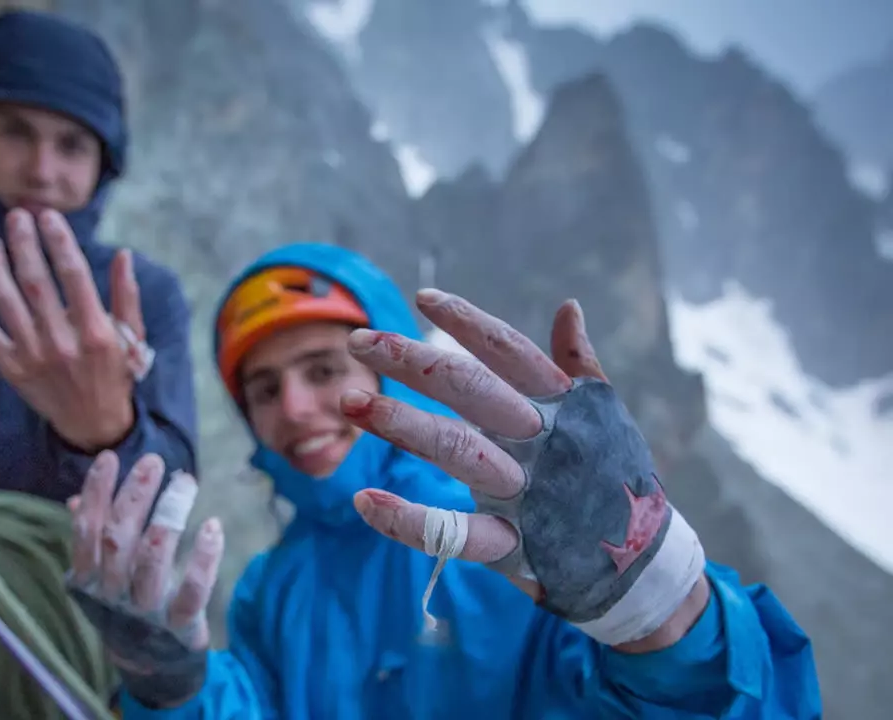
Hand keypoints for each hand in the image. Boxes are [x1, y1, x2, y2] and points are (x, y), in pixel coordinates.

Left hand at [0, 207, 145, 451]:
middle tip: (14, 216)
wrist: (93, 425)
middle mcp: (63, 342)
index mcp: (96, 330)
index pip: (74, 274)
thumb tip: (123, 254)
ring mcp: (34, 357)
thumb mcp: (130, 335)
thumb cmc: (115, 373)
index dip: (59, 241)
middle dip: (24, 245)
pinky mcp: (12, 371)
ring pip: (7, 303)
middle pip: (36, 283)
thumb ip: (126, 295)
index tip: (48, 215)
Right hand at [66, 452, 222, 708]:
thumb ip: (91, 539)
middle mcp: (112, 594)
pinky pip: (192, 591)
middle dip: (134, 496)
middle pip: (118, 540)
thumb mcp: (101, 576)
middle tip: (153, 461)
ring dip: (168, 517)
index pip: (87, 530)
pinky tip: (214, 527)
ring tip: (185, 482)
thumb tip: (76, 500)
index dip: (96, 493)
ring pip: (152, 560)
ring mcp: (145, 611)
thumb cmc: (124, 604)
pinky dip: (203, 559)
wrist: (150, 665)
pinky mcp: (179, 625)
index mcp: (88, 578)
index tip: (109, 457)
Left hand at [343, 290, 708, 651]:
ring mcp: (528, 494)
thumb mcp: (603, 417)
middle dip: (413, 362)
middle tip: (360, 341)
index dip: (468, 322)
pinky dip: (408, 521)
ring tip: (348, 403)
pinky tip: (363, 500)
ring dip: (402, 425)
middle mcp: (543, 443)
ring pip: (459, 453)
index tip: (422, 297)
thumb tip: (568, 306)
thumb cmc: (613, 477)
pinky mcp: (514, 546)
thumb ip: (578, 365)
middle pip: (473, 392)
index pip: (510, 353)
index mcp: (563, 407)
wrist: (644, 564)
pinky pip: (456, 534)